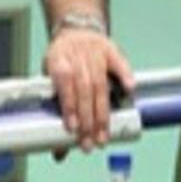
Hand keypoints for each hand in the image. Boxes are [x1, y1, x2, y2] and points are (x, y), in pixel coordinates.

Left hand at [44, 29, 133, 150]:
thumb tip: (57, 151)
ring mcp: (94, 51)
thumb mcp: (50, 80)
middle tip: (88, 143)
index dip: (68, 106)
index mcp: (57, 60)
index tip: (72, 128)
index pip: (63, 83)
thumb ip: (55, 112)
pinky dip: (125, 75)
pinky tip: (130, 90)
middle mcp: (76, 55)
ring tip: (102, 135)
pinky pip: (119, 62)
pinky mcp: (110, 50)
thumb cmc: (62, 62)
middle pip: (83, 89)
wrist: (76, 31)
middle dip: (87, 120)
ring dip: (102, 112)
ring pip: (100, 83)